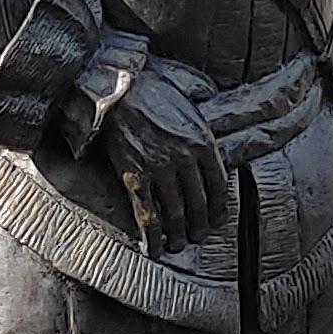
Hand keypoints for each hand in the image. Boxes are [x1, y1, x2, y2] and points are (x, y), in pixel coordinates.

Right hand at [100, 70, 230, 252]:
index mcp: (203, 139)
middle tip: (197, 237)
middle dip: (199, 226)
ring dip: (177, 235)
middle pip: (199, 203)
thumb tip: (214, 121)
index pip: (219, 185)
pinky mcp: (134, 176)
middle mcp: (186, 158)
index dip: (219, 209)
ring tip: (177, 246)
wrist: (113, 86)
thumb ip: (202, 117)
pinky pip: (147, 214)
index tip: (217, 220)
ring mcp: (160, 168)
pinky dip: (151, 236)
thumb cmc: (150, 86)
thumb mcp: (190, 95)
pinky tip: (153, 247)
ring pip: (175, 213)